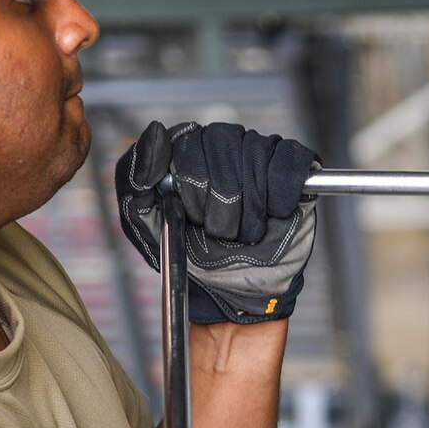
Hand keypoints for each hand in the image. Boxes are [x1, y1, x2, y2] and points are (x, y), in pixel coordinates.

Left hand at [114, 121, 317, 324]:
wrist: (232, 295)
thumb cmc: (191, 258)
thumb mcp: (145, 223)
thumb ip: (135, 177)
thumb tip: (154, 132)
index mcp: (187, 153)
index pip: (188, 138)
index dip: (190, 178)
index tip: (189, 212)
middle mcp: (224, 149)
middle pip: (222, 141)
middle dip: (219, 197)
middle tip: (217, 231)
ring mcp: (260, 158)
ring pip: (256, 151)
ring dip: (250, 203)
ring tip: (245, 232)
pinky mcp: (293, 173)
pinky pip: (290, 160)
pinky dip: (281, 191)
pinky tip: (274, 214)